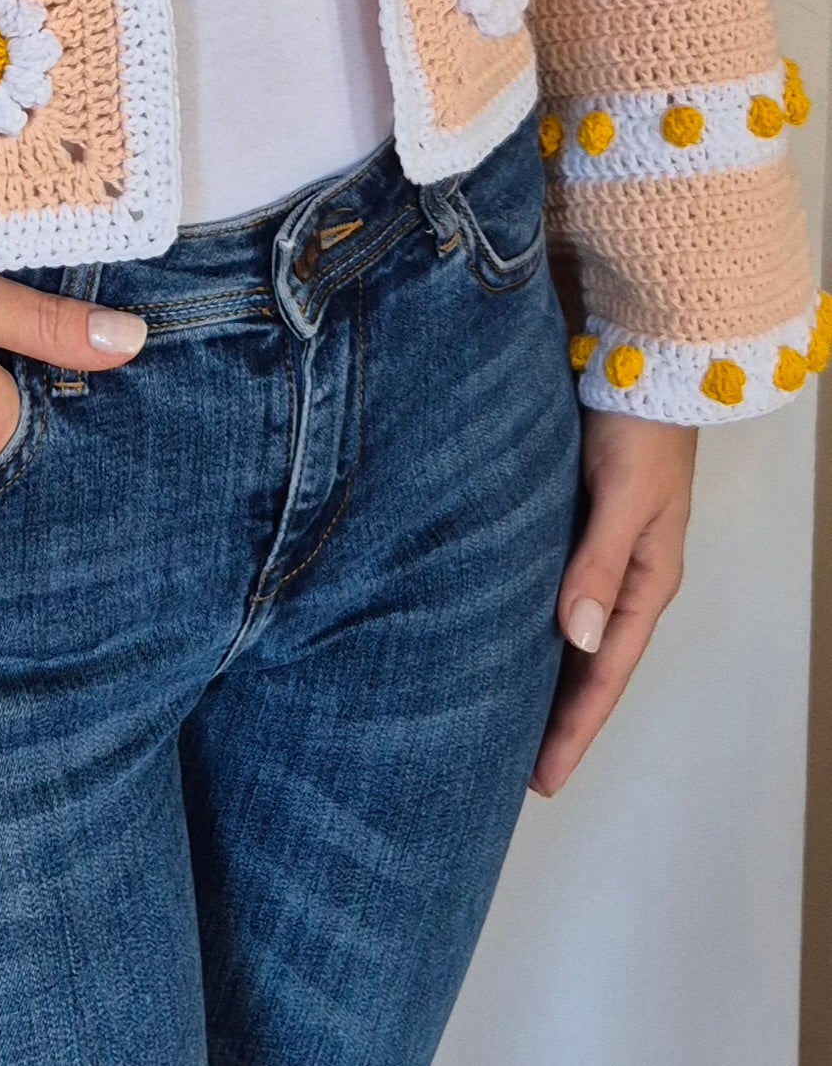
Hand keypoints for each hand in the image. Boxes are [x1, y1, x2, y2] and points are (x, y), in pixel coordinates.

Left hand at [531, 409, 696, 795]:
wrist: (644, 364)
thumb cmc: (636, 428)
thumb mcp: (622, 498)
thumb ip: (597, 563)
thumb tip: (577, 637)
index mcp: (645, 582)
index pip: (605, 673)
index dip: (575, 728)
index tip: (543, 780)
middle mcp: (623, 577)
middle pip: (588, 666)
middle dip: (559, 720)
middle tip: (515, 774)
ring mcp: (600, 554)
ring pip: (571, 635)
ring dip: (543, 678)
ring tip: (501, 722)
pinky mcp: (574, 526)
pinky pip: (554, 594)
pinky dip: (532, 627)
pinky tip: (499, 640)